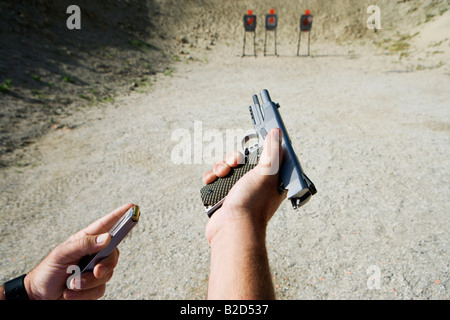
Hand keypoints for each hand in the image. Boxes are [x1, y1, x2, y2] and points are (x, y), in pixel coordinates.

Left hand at [23, 203, 133, 299]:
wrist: (39, 296)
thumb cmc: (47, 271)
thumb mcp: (62, 254)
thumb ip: (85, 244)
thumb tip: (108, 237)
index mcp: (86, 240)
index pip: (107, 225)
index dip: (121, 215)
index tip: (133, 207)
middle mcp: (94, 254)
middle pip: (113, 254)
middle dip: (105, 265)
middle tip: (96, 271)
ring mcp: (95, 270)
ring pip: (107, 275)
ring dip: (87, 283)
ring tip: (71, 284)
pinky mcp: (94, 287)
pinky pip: (99, 290)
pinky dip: (84, 294)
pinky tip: (70, 293)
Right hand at [204, 128, 285, 242]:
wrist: (232, 229)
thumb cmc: (253, 203)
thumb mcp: (266, 172)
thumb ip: (272, 151)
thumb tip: (277, 132)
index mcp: (271, 181)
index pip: (265, 157)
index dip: (256, 150)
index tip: (248, 145)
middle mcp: (255, 186)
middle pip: (242, 161)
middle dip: (233, 159)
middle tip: (233, 163)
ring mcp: (238, 192)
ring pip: (227, 169)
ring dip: (220, 167)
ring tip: (220, 174)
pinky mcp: (224, 198)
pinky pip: (215, 181)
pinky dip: (211, 179)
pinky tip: (211, 181)